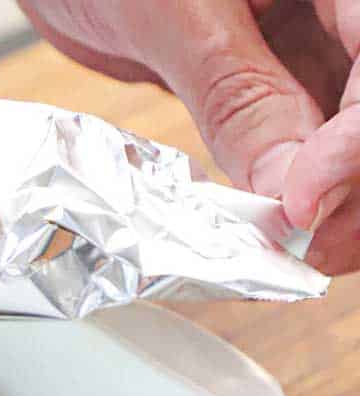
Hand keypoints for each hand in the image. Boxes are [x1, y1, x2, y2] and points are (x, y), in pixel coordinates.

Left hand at [18, 0, 359, 273]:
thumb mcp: (169, 10)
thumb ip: (236, 94)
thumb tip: (288, 188)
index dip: (355, 145)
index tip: (301, 203)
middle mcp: (343, 6)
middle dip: (353, 191)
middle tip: (304, 254)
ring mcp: (321, 41)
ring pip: (351, 141)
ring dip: (332, 204)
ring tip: (286, 255)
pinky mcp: (288, 79)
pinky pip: (312, 143)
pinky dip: (296, 193)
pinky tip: (269, 230)